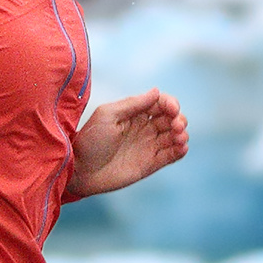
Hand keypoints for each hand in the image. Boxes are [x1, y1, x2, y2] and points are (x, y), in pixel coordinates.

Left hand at [69, 88, 191, 198]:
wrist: (79, 171)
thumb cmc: (89, 140)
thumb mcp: (108, 115)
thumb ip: (132, 103)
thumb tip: (156, 91)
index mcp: (134, 113)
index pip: (160, 103)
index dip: (170, 103)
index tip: (172, 109)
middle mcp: (144, 128)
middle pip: (171, 119)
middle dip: (179, 119)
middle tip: (176, 126)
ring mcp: (148, 146)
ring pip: (175, 136)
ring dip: (182, 134)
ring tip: (178, 137)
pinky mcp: (151, 164)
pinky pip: (172, 155)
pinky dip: (181, 150)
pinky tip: (181, 147)